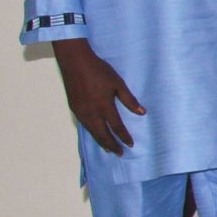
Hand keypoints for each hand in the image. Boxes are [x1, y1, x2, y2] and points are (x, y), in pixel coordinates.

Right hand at [52, 39, 144, 154]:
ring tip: (109, 148)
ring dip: (101, 141)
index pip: (116, 127)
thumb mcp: (118, 83)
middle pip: (102, 134)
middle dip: (112, 145)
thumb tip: (142, 113)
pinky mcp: (74, 108)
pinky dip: (92, 132)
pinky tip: (96, 133)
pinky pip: (84, 125)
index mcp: (104, 107)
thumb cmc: (99, 71)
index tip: (130, 145)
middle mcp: (91, 113)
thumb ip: (129, 100)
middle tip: (119, 153)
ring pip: (92, 131)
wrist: (75, 62)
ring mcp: (81, 111)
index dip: (124, 137)